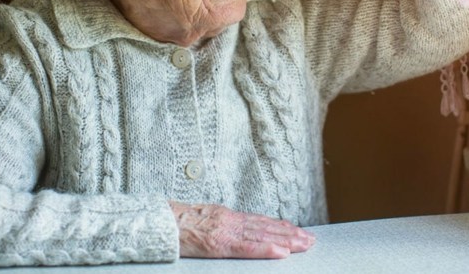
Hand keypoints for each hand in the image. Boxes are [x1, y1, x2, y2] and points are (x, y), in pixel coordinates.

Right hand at [170, 201, 315, 258]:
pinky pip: (247, 247)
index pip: (258, 221)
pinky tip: (281, 251)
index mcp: (225, 217)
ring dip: (286, 240)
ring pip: (262, 235)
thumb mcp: (201, 219)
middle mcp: (230, 221)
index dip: (278, 226)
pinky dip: (266, 248)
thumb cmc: (175, 224)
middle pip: (265, 227)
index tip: (295, 229)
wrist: (158, 223)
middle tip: (310, 239)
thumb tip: (232, 229)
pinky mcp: (219, 243)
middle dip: (290, 233)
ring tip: (304, 244)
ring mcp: (226, 231)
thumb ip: (219, 225)